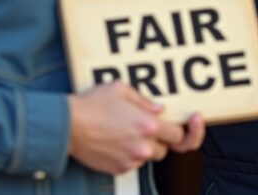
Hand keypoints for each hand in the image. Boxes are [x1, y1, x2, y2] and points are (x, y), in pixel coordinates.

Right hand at [68, 82, 193, 173]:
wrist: (67, 125)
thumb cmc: (91, 105)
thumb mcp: (120, 89)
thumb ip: (145, 100)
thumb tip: (159, 109)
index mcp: (147, 125)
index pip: (179, 134)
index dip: (184, 130)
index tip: (189, 125)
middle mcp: (142, 146)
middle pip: (166, 149)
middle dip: (161, 140)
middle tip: (151, 129)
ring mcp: (130, 159)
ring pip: (148, 157)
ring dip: (145, 147)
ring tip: (128, 131)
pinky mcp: (118, 169)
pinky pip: (132, 163)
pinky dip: (129, 154)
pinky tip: (116, 139)